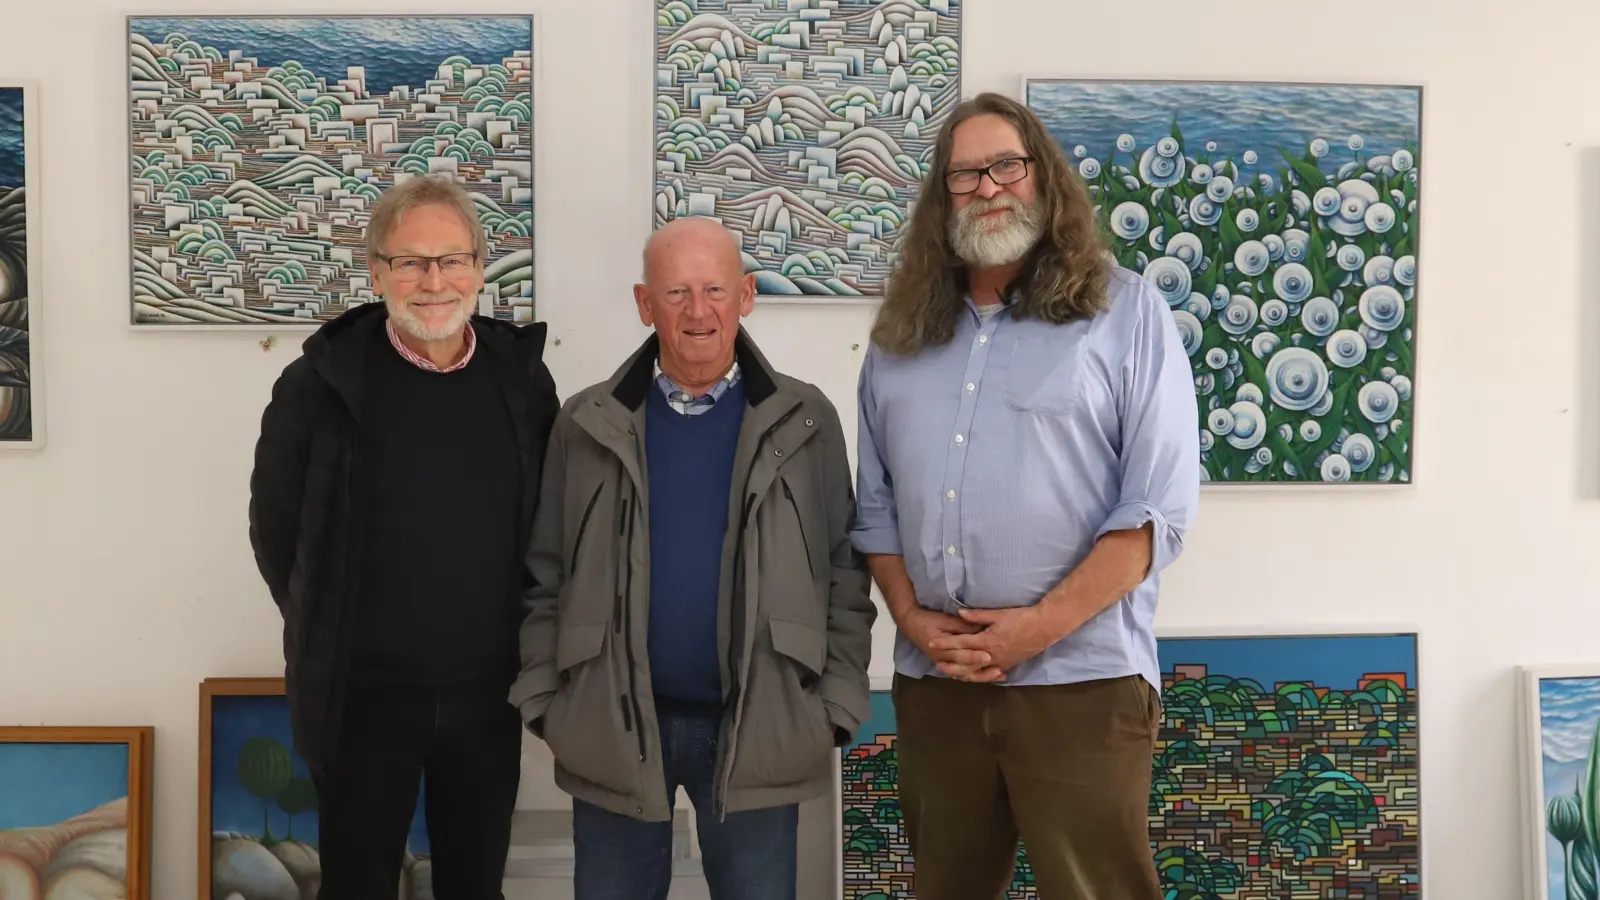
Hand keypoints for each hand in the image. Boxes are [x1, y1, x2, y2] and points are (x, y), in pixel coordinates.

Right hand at [898, 606, 991, 678]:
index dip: (975, 656)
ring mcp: (944, 664)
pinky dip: (974, 676)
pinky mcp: (946, 665)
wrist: (912, 625)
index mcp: (941, 648)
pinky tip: (987, 677)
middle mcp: (942, 659)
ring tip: (997, 676)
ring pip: (964, 675)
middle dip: (982, 670)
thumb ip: (962, 626)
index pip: (960, 654)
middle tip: (998, 670)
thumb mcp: (945, 619)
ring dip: (981, 677)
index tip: (988, 656)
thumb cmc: (929, 620)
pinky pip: (961, 674)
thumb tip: (980, 629)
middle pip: (964, 668)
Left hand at [928, 606, 1064, 682]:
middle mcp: (991, 655)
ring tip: (950, 672)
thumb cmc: (1021, 618)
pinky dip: (978, 676)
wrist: (1044, 628)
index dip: (944, 643)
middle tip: (935, 662)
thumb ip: (977, 616)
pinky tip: (971, 676)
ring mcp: (1000, 662)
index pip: (960, 642)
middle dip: (949, 662)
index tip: (931, 642)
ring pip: (976, 672)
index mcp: (986, 640)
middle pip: (964, 662)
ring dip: (961, 673)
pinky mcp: (1007, 665)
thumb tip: (959, 613)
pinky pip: (989, 674)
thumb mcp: (998, 614)